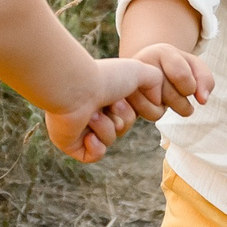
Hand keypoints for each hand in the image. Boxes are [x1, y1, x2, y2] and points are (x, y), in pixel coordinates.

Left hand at [43, 57, 158, 162]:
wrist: (74, 88)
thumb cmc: (106, 78)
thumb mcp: (139, 71)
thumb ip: (155, 81)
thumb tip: (156, 102)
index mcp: (104, 95)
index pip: (128, 116)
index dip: (130, 111)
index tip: (122, 97)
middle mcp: (91, 109)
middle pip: (122, 128)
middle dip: (120, 119)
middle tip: (108, 105)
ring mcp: (80, 126)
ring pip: (109, 141)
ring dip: (105, 128)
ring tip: (92, 115)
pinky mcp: (70, 142)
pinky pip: (93, 156)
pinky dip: (95, 148)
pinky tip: (88, 135)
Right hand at [126, 42, 212, 119]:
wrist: (145, 68)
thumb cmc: (174, 68)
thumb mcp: (193, 67)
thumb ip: (205, 80)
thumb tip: (203, 100)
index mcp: (162, 51)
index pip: (181, 76)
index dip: (190, 87)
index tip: (188, 86)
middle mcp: (142, 63)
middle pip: (171, 96)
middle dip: (181, 103)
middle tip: (177, 96)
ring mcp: (128, 81)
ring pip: (156, 110)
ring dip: (166, 109)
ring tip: (162, 97)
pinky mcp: (122, 98)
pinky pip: (144, 116)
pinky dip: (152, 114)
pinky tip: (150, 103)